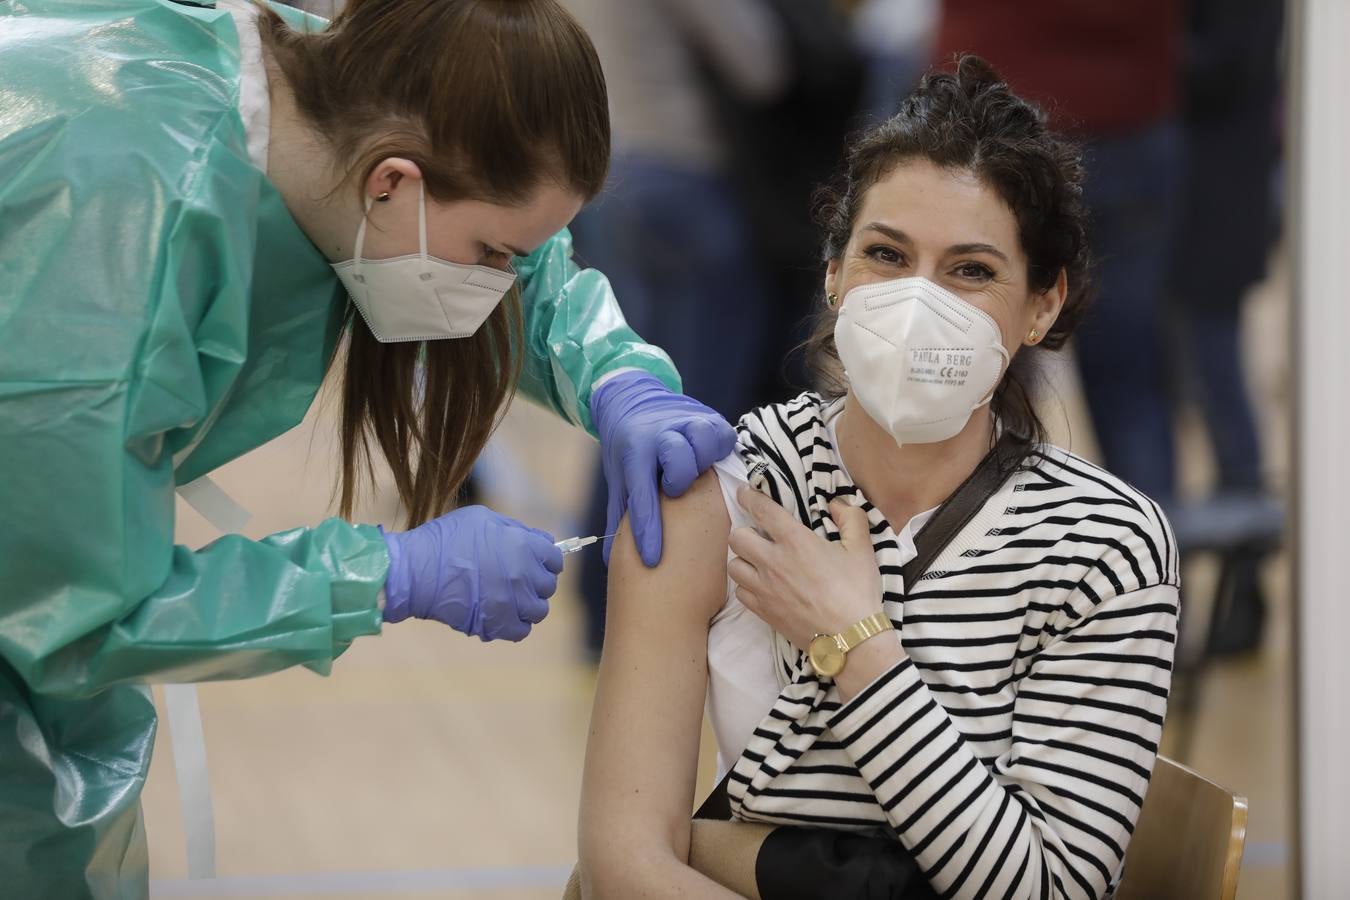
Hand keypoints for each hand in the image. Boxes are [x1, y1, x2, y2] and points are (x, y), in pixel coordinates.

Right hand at [381, 506, 563, 641]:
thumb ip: (514, 530)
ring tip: (507, 599)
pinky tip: (499, 614)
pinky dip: (513, 625)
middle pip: (547, 586)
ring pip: (538, 610)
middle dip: (535, 582)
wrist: (416, 571)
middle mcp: (525, 575)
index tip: (534, 563)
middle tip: (515, 580)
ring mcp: (514, 602)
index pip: (554, 559)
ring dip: (526, 605)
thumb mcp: (483, 519)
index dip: (545, 561)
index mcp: (524, 546)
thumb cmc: (446, 539)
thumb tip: (537, 540)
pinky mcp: (499, 625)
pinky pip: (522, 630)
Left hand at [590, 371, 735, 565]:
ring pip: (703, 439)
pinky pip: (723, 434)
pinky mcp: (706, 417)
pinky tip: (715, 461)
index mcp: (633, 453)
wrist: (632, 401)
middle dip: (679, 480)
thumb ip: (619, 517)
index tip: (653, 559)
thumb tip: (608, 561)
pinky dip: (722, 448)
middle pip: (677, 459)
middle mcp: (659, 435)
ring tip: (700, 472)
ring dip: (703, 459)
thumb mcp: (618, 479)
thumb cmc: (628, 450)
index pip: (641, 497)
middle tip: (675, 490)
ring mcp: (684, 423)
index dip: (648, 531)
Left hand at [727, 487, 882, 650]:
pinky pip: (740, 591)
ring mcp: (764, 588)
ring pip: (733, 565)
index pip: (761, 510)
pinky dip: (746, 584)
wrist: (850, 639)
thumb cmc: (857, 591)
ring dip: (742, 559)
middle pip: (737, 537)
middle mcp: (773, 562)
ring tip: (757, 560)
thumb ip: (851, 518)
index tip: (744, 493)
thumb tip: (835, 504)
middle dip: (744, 531)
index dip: (749, 497)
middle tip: (759, 535)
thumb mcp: (862, 549)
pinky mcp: (762, 611)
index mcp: (795, 541)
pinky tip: (761, 584)